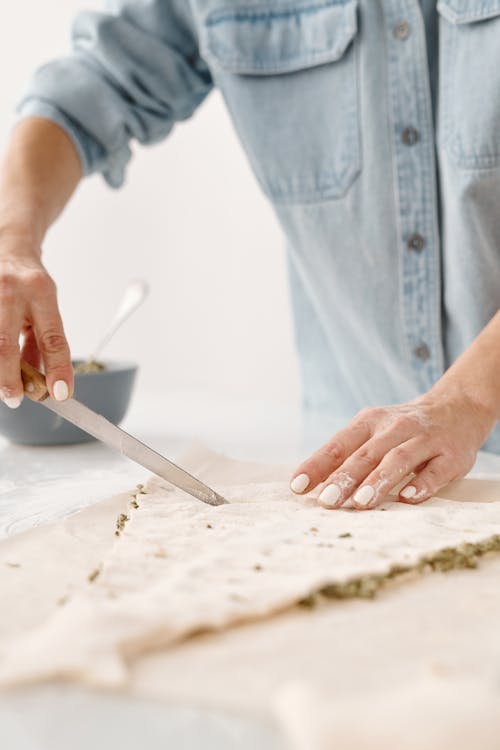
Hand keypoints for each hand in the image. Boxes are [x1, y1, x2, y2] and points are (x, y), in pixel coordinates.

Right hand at [0, 231, 72, 407]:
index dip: (58, 369)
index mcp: (40, 291)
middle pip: (4, 345)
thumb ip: (41, 343)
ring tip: (4, 385)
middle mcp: (10, 289)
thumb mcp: (44, 307)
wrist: (7, 244)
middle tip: (14, 398)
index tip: (61, 394)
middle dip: (8, 378)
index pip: (53, 338)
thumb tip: (42, 382)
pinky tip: (0, 363)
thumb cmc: (28, 282)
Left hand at [290, 391, 495, 509]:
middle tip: (327, 501)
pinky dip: (423, 484)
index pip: (338, 444)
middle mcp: (395, 428)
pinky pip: (436, 471)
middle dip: (345, 478)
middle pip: (366, 453)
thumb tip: (310, 486)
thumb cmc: (401, 430)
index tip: (297, 486)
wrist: (457, 407)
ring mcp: (425, 440)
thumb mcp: (372, 432)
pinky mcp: (451, 456)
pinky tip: (409, 498)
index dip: (317, 465)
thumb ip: (346, 456)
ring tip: (362, 501)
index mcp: (369, 423)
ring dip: (379, 480)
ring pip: (399, 458)